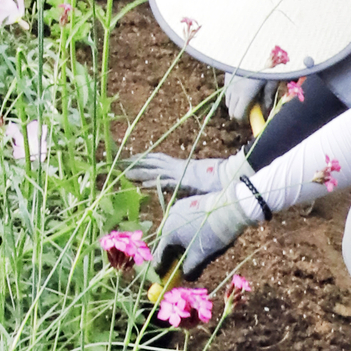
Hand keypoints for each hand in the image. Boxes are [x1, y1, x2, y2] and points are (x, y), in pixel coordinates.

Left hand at [124, 151, 242, 197]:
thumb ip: (187, 185)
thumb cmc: (217, 181)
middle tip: (119, 164)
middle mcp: (177, 166)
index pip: (158, 160)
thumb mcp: (197, 183)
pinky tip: (144, 186)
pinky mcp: (185, 180)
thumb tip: (181, 190)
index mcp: (180, 166)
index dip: (144, 160)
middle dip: (136, 163)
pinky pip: (168, 181)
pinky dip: (156, 183)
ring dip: (140, 172)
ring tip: (125, 174)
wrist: (231, 178)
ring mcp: (180, 172)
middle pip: (152, 162)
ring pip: (156, 170)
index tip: (131, 160)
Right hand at [149, 177, 260, 275]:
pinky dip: (184, 232)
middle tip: (175, 267)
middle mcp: (169, 219)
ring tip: (186, 254)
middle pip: (166, 242)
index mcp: (168, 233)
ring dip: (178, 243)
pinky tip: (193, 238)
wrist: (228, 209)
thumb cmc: (212, 235)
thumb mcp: (200, 257)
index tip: (162, 276)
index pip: (160, 255)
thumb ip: (190, 269)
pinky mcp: (188, 203)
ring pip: (174, 230)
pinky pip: (181, 221)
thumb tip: (186, 277)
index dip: (161, 268)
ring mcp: (178, 209)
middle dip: (170, 255)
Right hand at [223, 70, 266, 124]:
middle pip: (231, 112)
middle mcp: (234, 91)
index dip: (244, 120)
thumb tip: (265, 111)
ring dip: (235, 105)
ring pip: (228, 102)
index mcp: (246, 95)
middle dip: (239, 115)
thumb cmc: (266, 66)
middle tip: (250, 110)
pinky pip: (227, 92)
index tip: (252, 119)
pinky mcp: (226, 75)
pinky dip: (232, 95)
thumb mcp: (271, 82)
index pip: (238, 115)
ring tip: (246, 98)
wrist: (252, 45)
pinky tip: (241, 88)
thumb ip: (268, 98)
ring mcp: (229, 83)